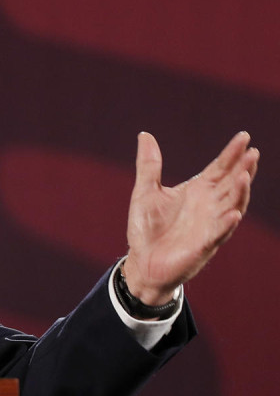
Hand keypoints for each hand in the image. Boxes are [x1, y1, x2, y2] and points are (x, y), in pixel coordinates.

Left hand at [124, 131, 258, 305]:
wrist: (142, 261)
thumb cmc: (146, 227)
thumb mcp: (145, 191)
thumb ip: (149, 165)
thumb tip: (145, 134)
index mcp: (197, 190)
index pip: (219, 168)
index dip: (232, 153)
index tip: (244, 137)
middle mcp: (209, 205)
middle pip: (231, 183)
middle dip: (243, 169)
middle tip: (253, 153)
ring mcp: (209, 225)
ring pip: (231, 206)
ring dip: (239, 192)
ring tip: (245, 175)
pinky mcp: (203, 245)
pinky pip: (218, 234)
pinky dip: (226, 224)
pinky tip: (233, 215)